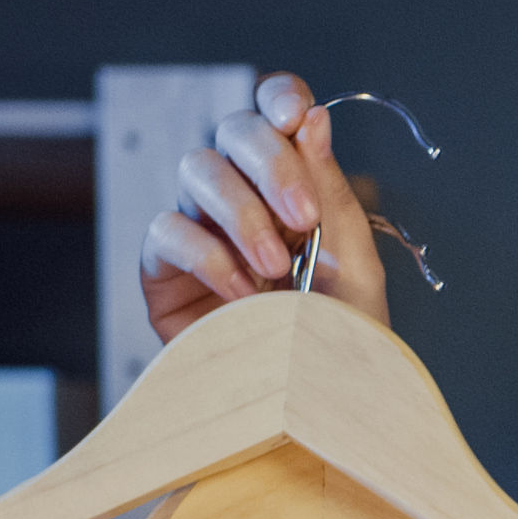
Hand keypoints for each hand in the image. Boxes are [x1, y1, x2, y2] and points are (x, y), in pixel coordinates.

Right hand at [138, 72, 389, 342]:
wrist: (313, 418)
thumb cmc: (341, 348)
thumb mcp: (354, 270)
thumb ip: (332, 195)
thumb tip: (313, 120)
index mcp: (294, 188)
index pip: (275, 117)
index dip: (279, 99)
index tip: (297, 115)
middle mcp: (243, 198)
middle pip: (233, 132)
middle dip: (271, 165)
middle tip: (304, 221)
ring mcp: (200, 231)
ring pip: (196, 170)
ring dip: (241, 214)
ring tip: (276, 271)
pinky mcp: (163, 274)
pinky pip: (166, 232)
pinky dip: (206, 255)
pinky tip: (242, 295)